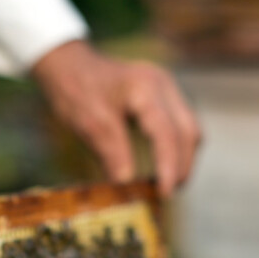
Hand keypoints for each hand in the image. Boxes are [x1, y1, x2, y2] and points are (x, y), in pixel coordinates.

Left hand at [32, 41, 200, 195]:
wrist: (69, 65)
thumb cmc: (76, 90)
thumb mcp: (88, 123)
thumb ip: (111, 151)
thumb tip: (127, 184)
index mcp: (145, 88)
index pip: (167, 132)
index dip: (169, 165)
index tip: (164, 192)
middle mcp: (163, 85)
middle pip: (188, 130)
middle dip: (182, 165)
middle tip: (167, 193)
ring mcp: (166, 88)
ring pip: (189, 128)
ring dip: (182, 157)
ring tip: (167, 183)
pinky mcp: (163, 96)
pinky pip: (180, 124)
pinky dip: (176, 147)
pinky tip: (164, 165)